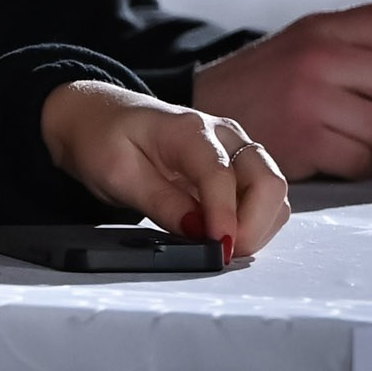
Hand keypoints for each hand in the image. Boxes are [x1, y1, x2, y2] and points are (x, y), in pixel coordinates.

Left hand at [40, 80, 290, 260]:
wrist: (98, 118)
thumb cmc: (104, 140)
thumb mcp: (117, 174)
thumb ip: (160, 202)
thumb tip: (201, 233)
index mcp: (187, 129)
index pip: (220, 174)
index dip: (225, 216)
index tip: (219, 248)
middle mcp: (222, 134)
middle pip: (267, 181)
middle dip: (253, 225)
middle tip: (221, 252)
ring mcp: (235, 148)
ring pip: (273, 192)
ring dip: (258, 225)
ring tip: (220, 244)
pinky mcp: (238, 165)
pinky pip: (264, 197)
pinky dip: (255, 220)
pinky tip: (224, 232)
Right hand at [191, 0, 371, 178]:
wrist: (204, 111)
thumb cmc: (282, 92)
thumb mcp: (334, 59)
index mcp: (334, 22)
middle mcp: (322, 45)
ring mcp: (309, 86)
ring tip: (365, 143)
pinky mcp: (302, 131)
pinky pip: (369, 157)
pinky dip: (367, 166)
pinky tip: (341, 157)